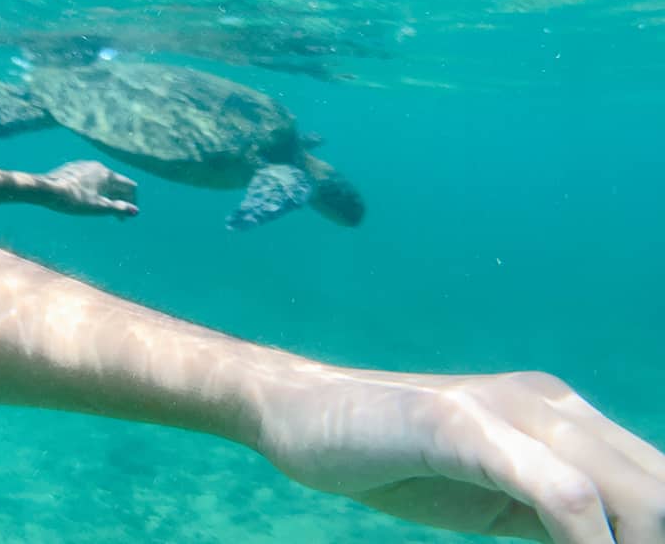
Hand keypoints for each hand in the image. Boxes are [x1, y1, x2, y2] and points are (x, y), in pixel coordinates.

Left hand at [43, 161, 138, 217]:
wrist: (46, 190)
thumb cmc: (73, 200)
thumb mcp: (98, 207)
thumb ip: (118, 208)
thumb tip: (136, 211)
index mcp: (107, 175)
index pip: (129, 186)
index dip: (132, 200)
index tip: (128, 214)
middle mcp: (99, 166)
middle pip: (116, 183)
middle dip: (120, 199)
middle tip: (118, 217)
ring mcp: (85, 166)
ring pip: (102, 181)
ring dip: (107, 194)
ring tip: (102, 208)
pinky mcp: (73, 168)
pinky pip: (90, 179)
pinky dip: (94, 189)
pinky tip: (86, 198)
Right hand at [259, 369, 664, 542]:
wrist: (301, 410)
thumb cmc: (389, 454)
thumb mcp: (486, 490)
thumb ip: (546, 509)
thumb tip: (605, 540)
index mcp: (557, 414)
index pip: (654, 482)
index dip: (656, 536)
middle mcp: (545, 401)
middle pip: (657, 487)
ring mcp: (503, 408)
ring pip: (631, 491)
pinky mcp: (461, 425)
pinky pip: (561, 494)